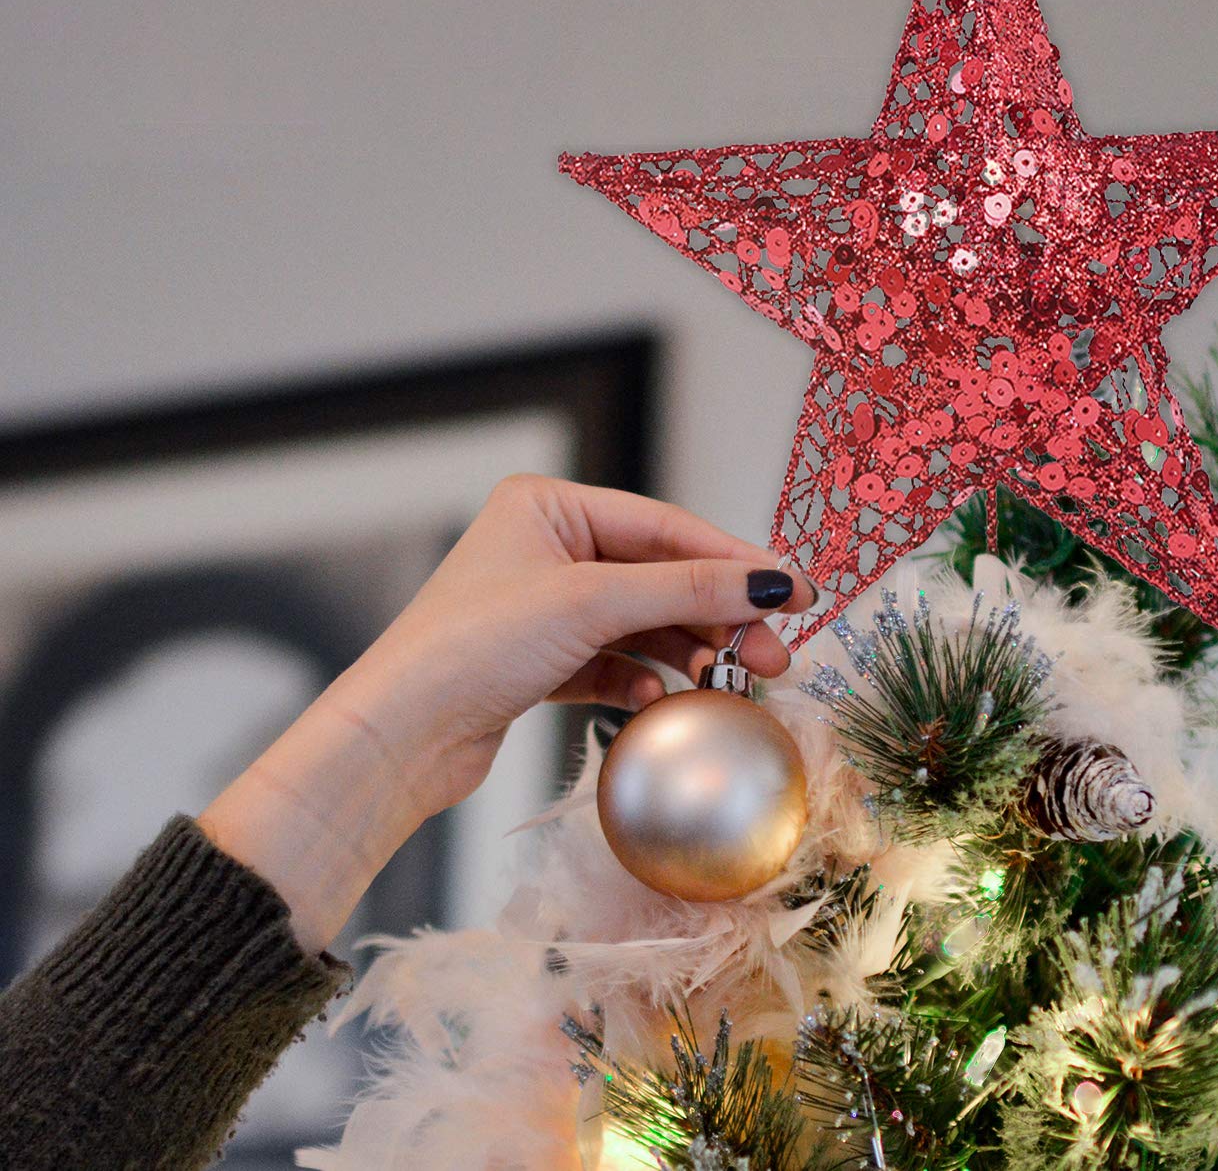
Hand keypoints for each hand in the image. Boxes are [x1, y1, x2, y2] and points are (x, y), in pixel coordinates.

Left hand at [200, 476, 816, 951]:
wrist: (397, 738)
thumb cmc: (472, 646)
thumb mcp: (591, 603)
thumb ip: (687, 590)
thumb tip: (771, 582)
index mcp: (547, 505)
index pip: (664, 526)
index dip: (733, 559)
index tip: (795, 590)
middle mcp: (546, 547)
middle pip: (658, 576)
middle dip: (717, 615)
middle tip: (773, 655)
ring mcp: (543, 606)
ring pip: (641, 622)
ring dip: (688, 651)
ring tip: (736, 683)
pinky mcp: (539, 662)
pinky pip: (612, 661)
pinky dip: (642, 678)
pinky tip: (661, 698)